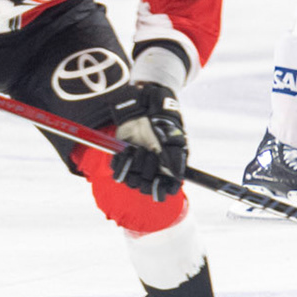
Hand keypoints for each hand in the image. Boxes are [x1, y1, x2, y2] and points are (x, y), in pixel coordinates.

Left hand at [108, 83, 186, 200]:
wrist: (143, 105)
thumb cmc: (162, 120)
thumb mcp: (173, 135)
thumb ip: (176, 156)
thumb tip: (178, 176)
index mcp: (168, 167)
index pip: (166, 190)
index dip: (161, 191)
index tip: (158, 183)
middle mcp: (152, 169)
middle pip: (146, 187)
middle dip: (147, 170)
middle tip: (149, 151)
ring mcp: (137, 165)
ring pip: (132, 182)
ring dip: (134, 166)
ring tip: (137, 148)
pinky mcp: (122, 159)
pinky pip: (118, 172)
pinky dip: (120, 163)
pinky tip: (126, 149)